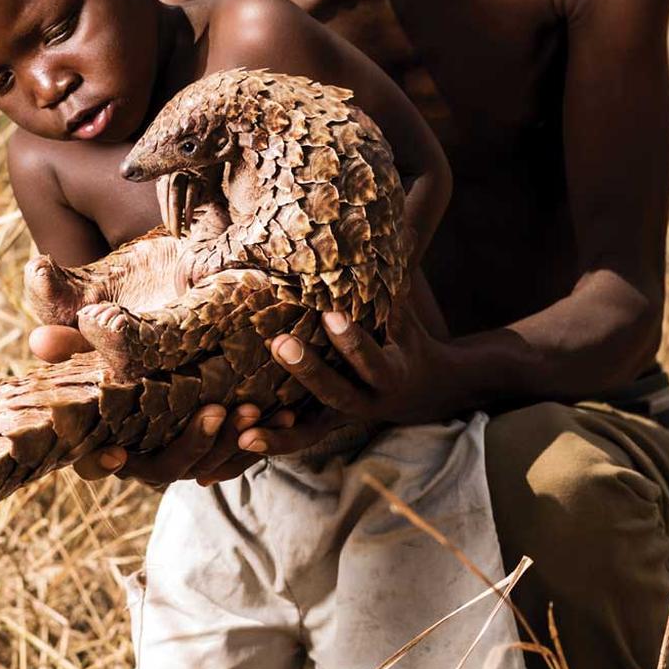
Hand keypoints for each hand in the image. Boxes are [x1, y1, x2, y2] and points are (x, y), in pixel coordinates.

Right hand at [29, 324, 297, 485]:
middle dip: (191, 444)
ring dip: (230, 444)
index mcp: (114, 433)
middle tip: (217, 410)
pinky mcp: (225, 444)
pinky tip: (284, 415)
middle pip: (163, 471)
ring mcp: (189, 451)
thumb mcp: (109, 331)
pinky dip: (264, 439)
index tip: (114, 453)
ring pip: (208, 466)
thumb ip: (77, 340)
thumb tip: (37, 343)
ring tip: (252, 411)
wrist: (190, 321)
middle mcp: (150, 451)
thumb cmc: (135, 334)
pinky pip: (244, 455)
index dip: (102, 465)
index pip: (97, 464)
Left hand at [257, 300, 470, 437]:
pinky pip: (299, 440)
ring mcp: (345, 419)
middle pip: (337, 392)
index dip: (352, 339)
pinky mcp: (325, 428)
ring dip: (280, 430)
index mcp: (392, 371)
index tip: (331, 313)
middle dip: (309, 371)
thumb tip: (401, 227)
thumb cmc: (405, 337)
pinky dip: (275, 441)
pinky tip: (243, 439)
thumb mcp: (405, 312)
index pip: (371, 356)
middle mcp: (369, 401)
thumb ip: (392, 280)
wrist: (425, 389)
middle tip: (279, 344)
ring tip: (245, 427)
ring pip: (313, 431)